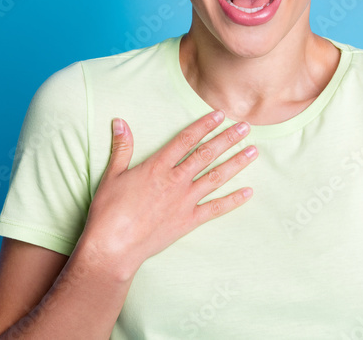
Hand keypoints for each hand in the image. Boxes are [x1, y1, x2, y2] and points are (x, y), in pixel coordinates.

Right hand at [77, 110, 256, 278]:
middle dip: (227, 138)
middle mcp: (175, 181)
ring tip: (253, 151)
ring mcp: (184, 202)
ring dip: (236, 163)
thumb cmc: (108, 212)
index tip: (219, 114)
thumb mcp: (111, 175)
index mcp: (157, 167)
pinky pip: (215, 209)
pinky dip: (233, 201)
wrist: (113, 247)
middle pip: (206, 154)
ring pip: (215, 178)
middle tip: (245, 126)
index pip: (186, 140)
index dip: (204, 125)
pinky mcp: (188, 221)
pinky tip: (248, 192)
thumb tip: (120, 121)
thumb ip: (121, 147)